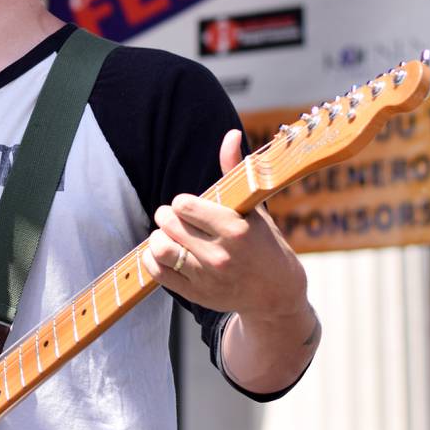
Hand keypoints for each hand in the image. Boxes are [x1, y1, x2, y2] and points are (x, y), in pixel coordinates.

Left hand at [142, 129, 306, 319]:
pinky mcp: (195, 294)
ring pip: (159, 248)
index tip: (188, 206)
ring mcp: (206, 278)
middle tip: (173, 217)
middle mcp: (220, 255)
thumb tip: (230, 135)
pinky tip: (164, 253)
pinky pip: (157, 272)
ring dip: (158, 237)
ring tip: (168, 235)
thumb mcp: (255, 209)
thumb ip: (234, 172)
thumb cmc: (265, 245)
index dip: (182, 203)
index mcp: (236, 230)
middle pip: (169, 224)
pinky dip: (152, 259)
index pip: (184, 206)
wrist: (276, 295)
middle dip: (167, 216)